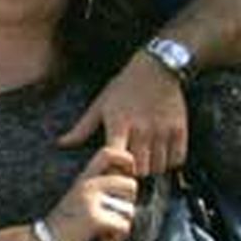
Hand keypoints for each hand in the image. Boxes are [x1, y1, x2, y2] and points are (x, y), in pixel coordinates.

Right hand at [45, 146, 139, 240]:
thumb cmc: (66, 223)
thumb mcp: (79, 197)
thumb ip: (100, 188)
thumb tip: (131, 186)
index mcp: (84, 177)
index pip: (108, 153)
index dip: (126, 160)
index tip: (128, 176)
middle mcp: (87, 184)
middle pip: (131, 185)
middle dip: (129, 204)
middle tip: (114, 216)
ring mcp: (90, 200)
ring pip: (129, 209)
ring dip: (122, 225)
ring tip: (105, 232)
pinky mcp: (94, 219)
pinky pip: (123, 226)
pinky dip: (117, 239)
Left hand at [58, 51, 186, 176]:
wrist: (157, 68)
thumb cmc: (124, 87)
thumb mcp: (100, 104)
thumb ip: (82, 128)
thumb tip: (60, 143)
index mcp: (119, 123)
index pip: (115, 157)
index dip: (113, 170)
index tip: (112, 169)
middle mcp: (141, 129)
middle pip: (140, 170)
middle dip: (133, 173)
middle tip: (131, 166)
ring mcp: (162, 130)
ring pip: (158, 167)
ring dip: (152, 167)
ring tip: (146, 158)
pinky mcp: (179, 129)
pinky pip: (177, 159)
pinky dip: (170, 161)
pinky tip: (162, 152)